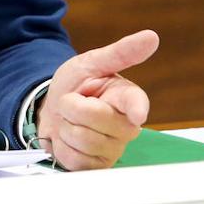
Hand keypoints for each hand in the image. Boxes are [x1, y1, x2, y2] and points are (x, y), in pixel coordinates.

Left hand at [36, 29, 158, 170]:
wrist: (51, 110)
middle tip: (73, 102)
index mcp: (127, 98)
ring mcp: (113, 149)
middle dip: (72, 106)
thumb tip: (152, 36)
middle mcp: (126, 126)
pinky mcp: (97, 167)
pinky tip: (69, 140)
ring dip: (66, 126)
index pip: (136, 103)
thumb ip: (119, 53)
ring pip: (82, 139)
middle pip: (96, 118)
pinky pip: (75, 159)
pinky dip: (63, 147)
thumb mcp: (90, 64)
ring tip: (70, 121)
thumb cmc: (75, 86)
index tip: (136, 114)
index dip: (136, 108)